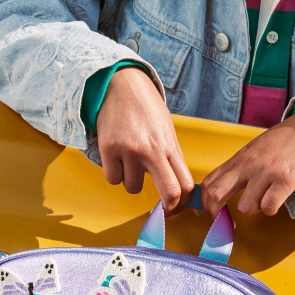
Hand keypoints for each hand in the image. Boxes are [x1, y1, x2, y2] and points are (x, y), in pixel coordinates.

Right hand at [95, 66, 193, 212]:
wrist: (121, 84)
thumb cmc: (145, 108)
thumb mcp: (166, 130)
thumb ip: (169, 157)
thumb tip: (174, 187)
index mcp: (170, 145)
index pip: (186, 184)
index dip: (183, 203)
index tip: (177, 208)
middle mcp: (152, 150)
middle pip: (169, 193)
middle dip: (168, 208)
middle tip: (163, 210)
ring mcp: (129, 150)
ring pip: (132, 188)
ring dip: (131, 181)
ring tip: (130, 161)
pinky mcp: (109, 149)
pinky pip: (113, 178)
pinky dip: (114, 173)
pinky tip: (116, 157)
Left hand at [201, 108, 294, 216]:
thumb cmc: (284, 142)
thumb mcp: (254, 150)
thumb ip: (239, 167)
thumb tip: (223, 191)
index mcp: (239, 158)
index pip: (209, 183)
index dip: (206, 203)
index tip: (213, 212)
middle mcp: (248, 164)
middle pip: (217, 194)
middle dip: (217, 214)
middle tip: (227, 222)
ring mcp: (266, 172)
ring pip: (245, 206)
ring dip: (254, 209)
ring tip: (263, 200)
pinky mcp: (286, 180)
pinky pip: (269, 206)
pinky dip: (271, 209)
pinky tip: (276, 201)